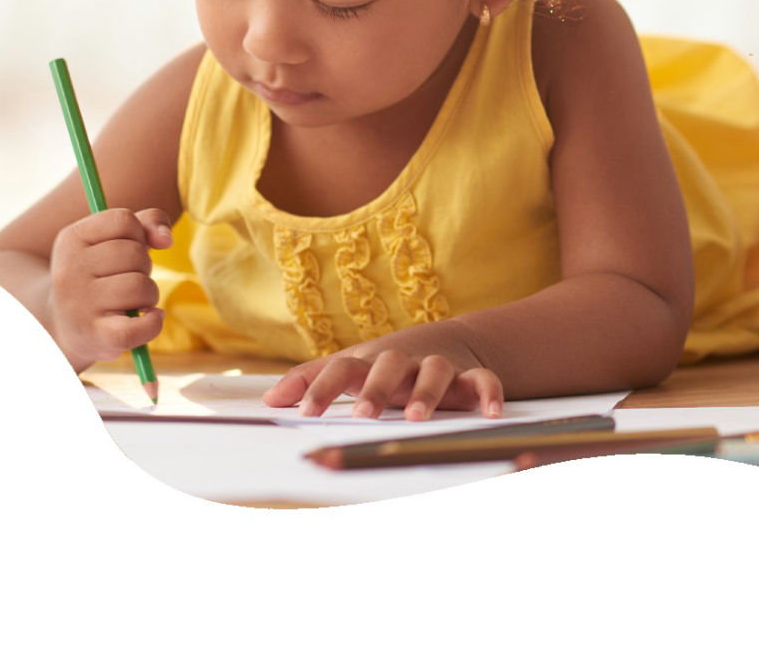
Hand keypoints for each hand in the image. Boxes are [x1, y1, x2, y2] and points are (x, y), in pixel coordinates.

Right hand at [46, 207, 171, 364]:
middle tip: (128, 279)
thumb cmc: (100, 275)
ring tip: (134, 301)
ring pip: (141, 286)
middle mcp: (69, 270)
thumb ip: (147, 223)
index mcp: (71, 239)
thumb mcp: (115, 240)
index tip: (127, 248)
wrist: (67, 325)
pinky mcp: (96, 335)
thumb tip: (166, 238)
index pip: (123, 220)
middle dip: (144, 266)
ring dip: (149, 294)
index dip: (138, 234)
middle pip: (135, 254)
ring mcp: (80, 305)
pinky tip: (150, 318)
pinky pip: (140, 326)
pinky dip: (154, 322)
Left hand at [264, 343, 504, 420]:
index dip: (322, 388)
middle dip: (375, 388)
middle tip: (362, 414)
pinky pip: (483, 381)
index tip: (304, 413)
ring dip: (426, 392)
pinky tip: (490, 414)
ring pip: (435, 371)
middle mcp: (402, 360)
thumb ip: (311, 380)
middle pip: (387, 364)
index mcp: (370, 360)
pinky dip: (489, 394)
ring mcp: (437, 364)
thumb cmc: (387, 363)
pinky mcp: (469, 374)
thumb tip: (268, 399)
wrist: (448, 340)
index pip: (341, 368)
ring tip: (417, 418)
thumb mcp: (351, 366)